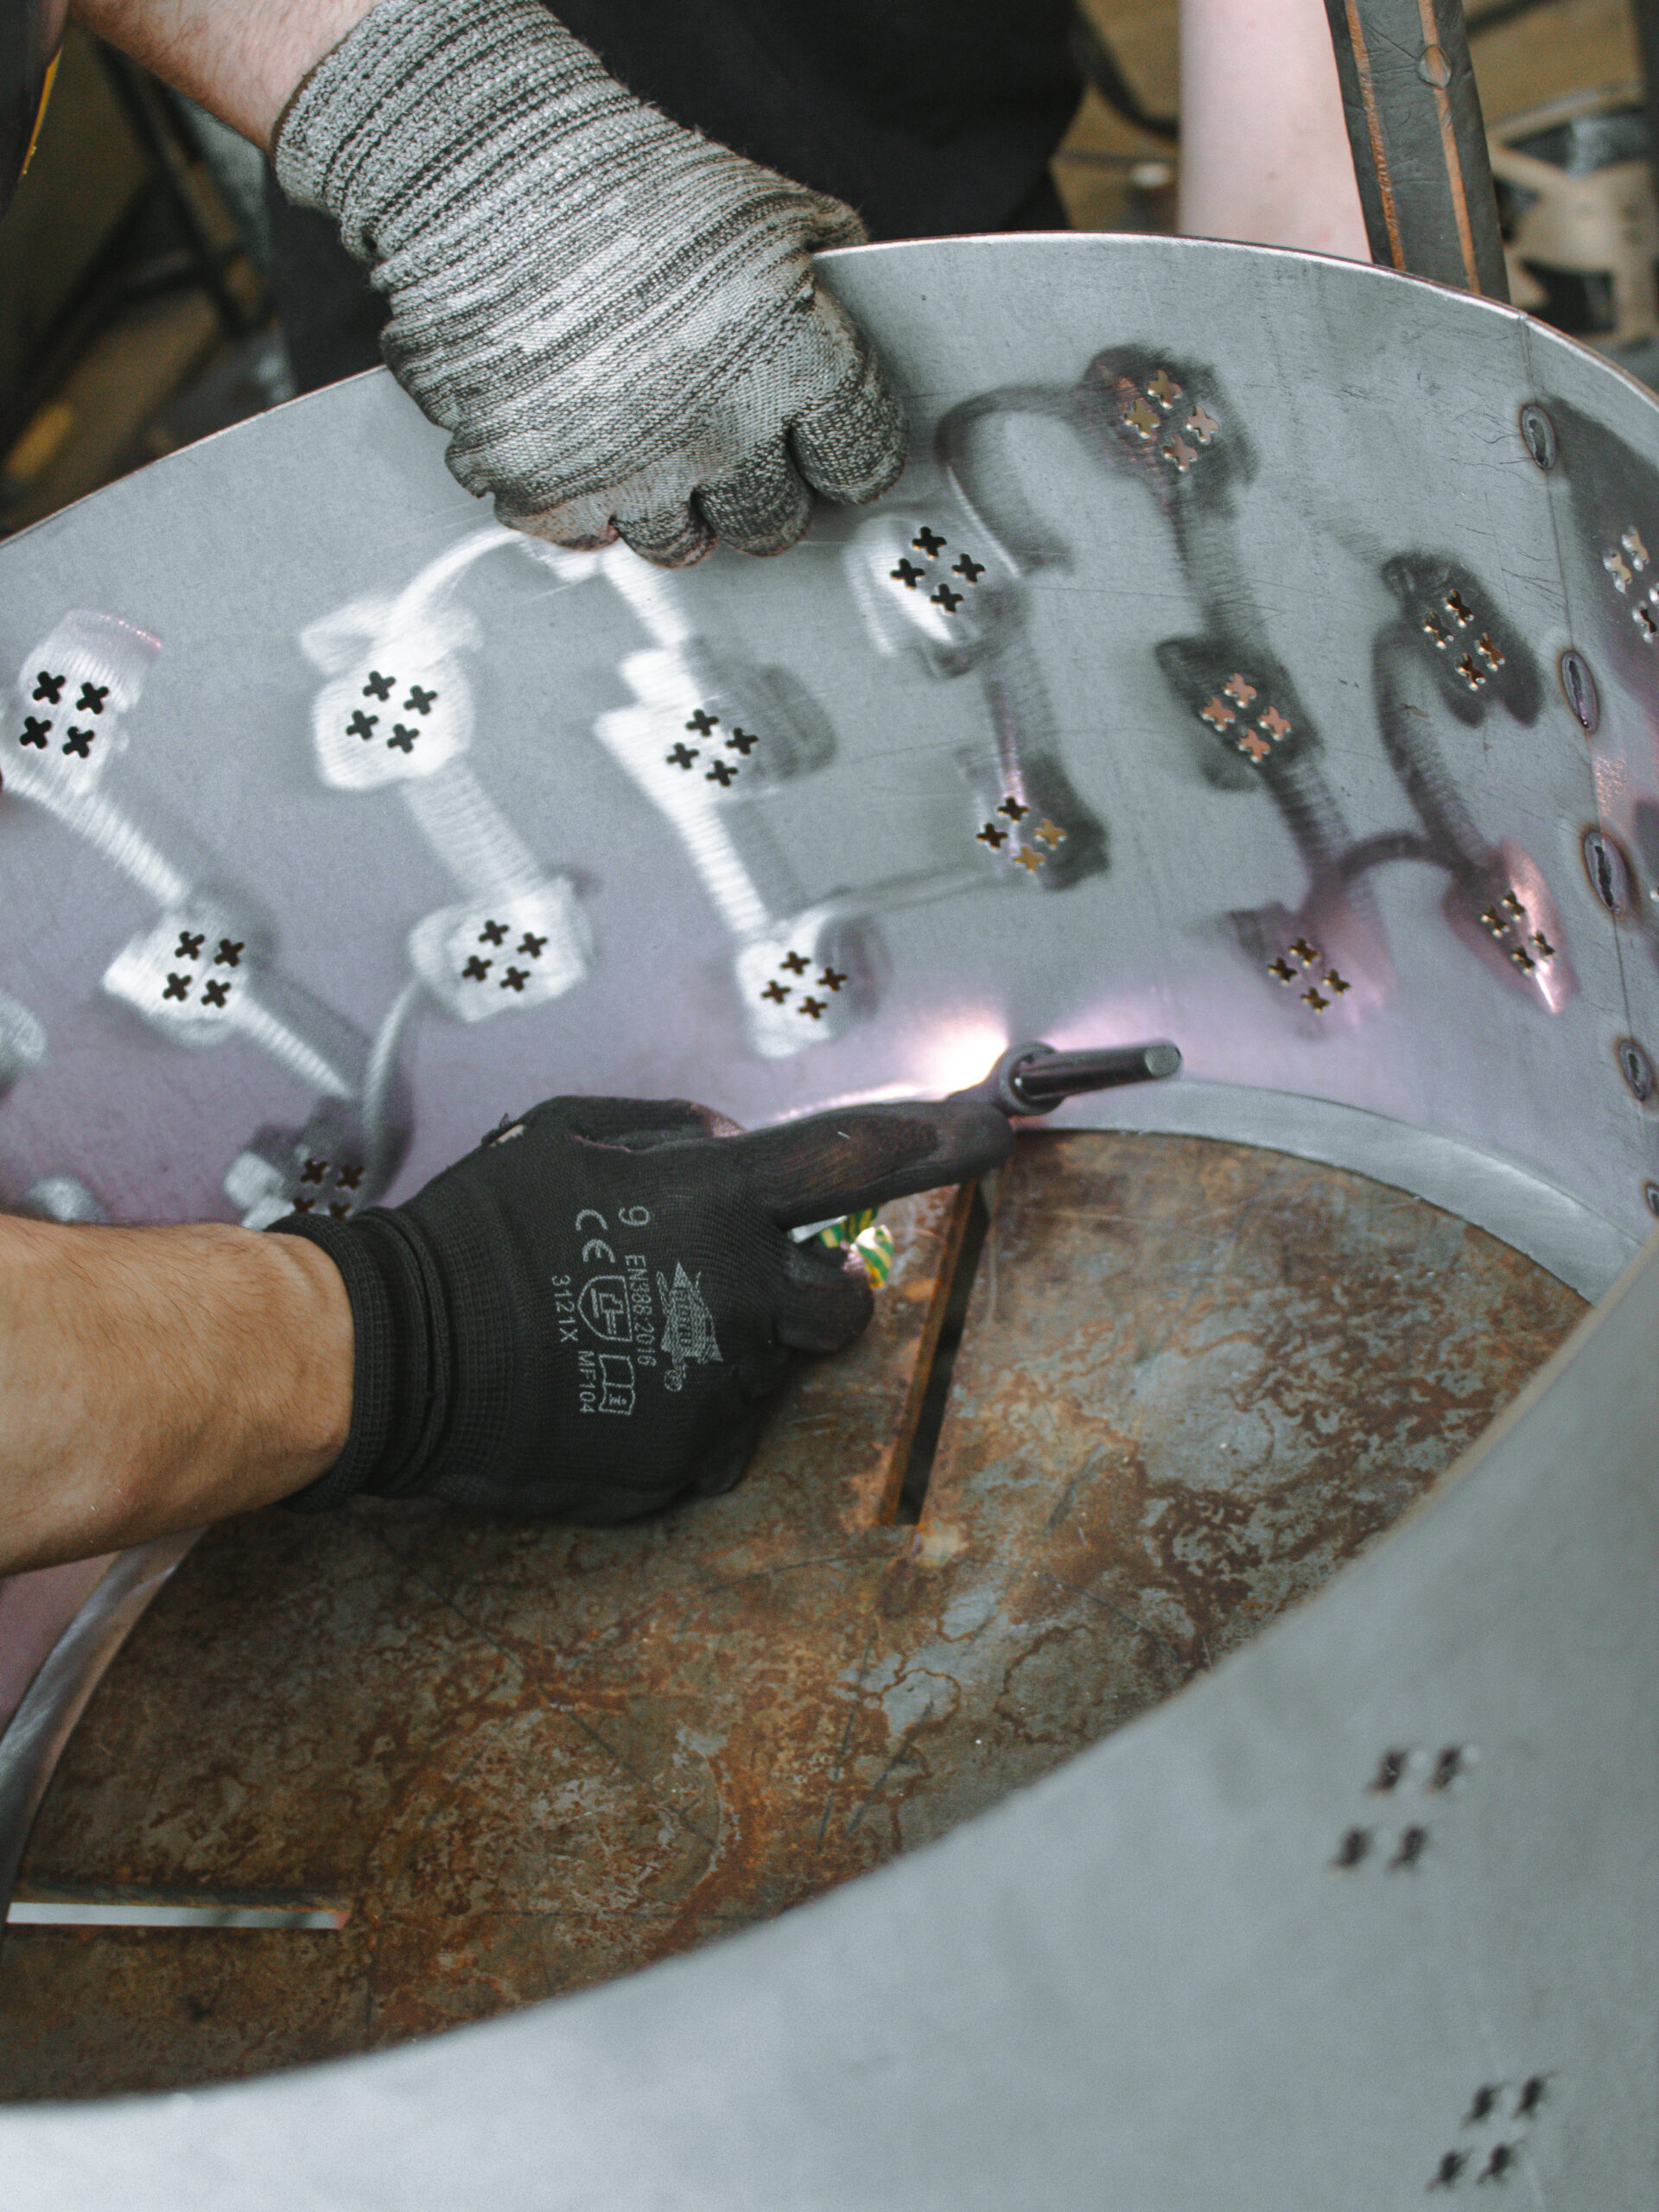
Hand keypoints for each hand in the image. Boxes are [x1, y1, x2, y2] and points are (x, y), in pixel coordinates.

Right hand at [271, 1095, 1010, 1521]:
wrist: (396, 1357)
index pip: (849, 1159)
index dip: (934, 1137)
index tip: (991, 1125)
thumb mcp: (566, 1134)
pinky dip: (692, 1404)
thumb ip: (671, 1128)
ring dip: (738, 1344)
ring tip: (642, 1333)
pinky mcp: (687, 1459)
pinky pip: (726, 1426)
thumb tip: (731, 1142)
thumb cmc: (473, 1234)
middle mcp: (730, 1297)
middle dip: (820, 1288)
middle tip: (744, 1282)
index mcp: (705, 1205)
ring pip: (779, 1365)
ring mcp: (714, 1388)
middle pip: (847, 1298)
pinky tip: (618, 1383)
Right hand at [272, 0, 908, 565]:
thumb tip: (845, 316)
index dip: (843, 458)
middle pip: (773, 523)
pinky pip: (584, 539)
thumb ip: (823, 278)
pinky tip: (582, 451)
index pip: (858, 462)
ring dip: (673, 507)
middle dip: (760, 494)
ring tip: (653, 451)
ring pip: (680, 544)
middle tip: (737, 458)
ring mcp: (631, 472)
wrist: (479, 166)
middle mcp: (720, 432)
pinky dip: (582, 504)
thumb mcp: (763, 207)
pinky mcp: (545, 491)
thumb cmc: (618, 175)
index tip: (825, 456)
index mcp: (793, 359)